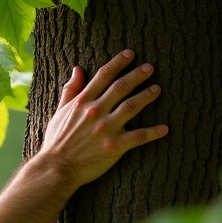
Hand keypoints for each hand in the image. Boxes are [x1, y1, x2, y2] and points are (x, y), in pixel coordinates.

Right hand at [38, 49, 168, 190]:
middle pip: (121, 87)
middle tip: (150, 68)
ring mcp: (106, 129)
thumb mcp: (59, 112)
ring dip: (146, 96)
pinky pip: (138, 137)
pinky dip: (153, 132)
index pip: (103, 76)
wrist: (56, 168)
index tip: (130, 54)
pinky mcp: (115, 146)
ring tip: (157, 89)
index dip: (118, 63)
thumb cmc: (56, 141)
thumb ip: (70, 90)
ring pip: (131, 106)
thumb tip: (77, 69)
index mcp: (82, 102)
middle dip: (137, 75)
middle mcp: (96, 111)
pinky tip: (165, 128)